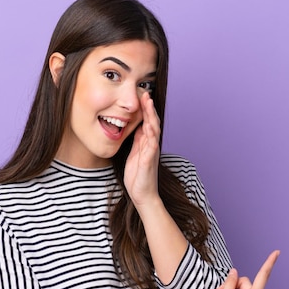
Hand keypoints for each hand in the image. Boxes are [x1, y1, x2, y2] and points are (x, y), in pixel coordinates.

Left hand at [124, 92, 160, 207]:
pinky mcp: (150, 160)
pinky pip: (152, 144)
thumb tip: (136, 126)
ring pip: (154, 129)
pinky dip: (151, 133)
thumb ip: (137, 141)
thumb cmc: (138, 176)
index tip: (142, 96)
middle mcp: (151, 145)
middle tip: (146, 93)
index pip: (148, 122)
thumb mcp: (134, 154)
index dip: (145, 109)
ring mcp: (152, 152)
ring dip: (151, 115)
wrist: (143, 195)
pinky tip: (149, 124)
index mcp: (146, 143)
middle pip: (153, 122)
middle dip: (149, 108)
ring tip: (148, 102)